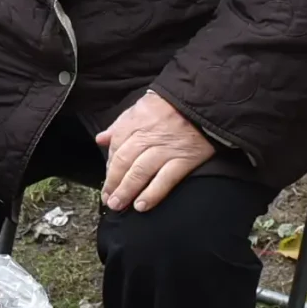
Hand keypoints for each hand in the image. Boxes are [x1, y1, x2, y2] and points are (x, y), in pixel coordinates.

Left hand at [96, 92, 214, 212]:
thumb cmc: (172, 104)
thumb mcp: (141, 106)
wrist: (206, 101)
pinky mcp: (185, 158)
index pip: (116, 147)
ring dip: (126, 191)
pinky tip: (141, 205)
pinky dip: (152, 194)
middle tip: (107, 199)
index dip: (109, 166)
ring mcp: (167, 148)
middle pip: (124, 162)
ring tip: (118, 204)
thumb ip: (120, 124)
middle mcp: (148, 135)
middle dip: (113, 183)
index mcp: (135, 121)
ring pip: (140, 172)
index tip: (107, 180)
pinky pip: (165, 179)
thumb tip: (101, 139)